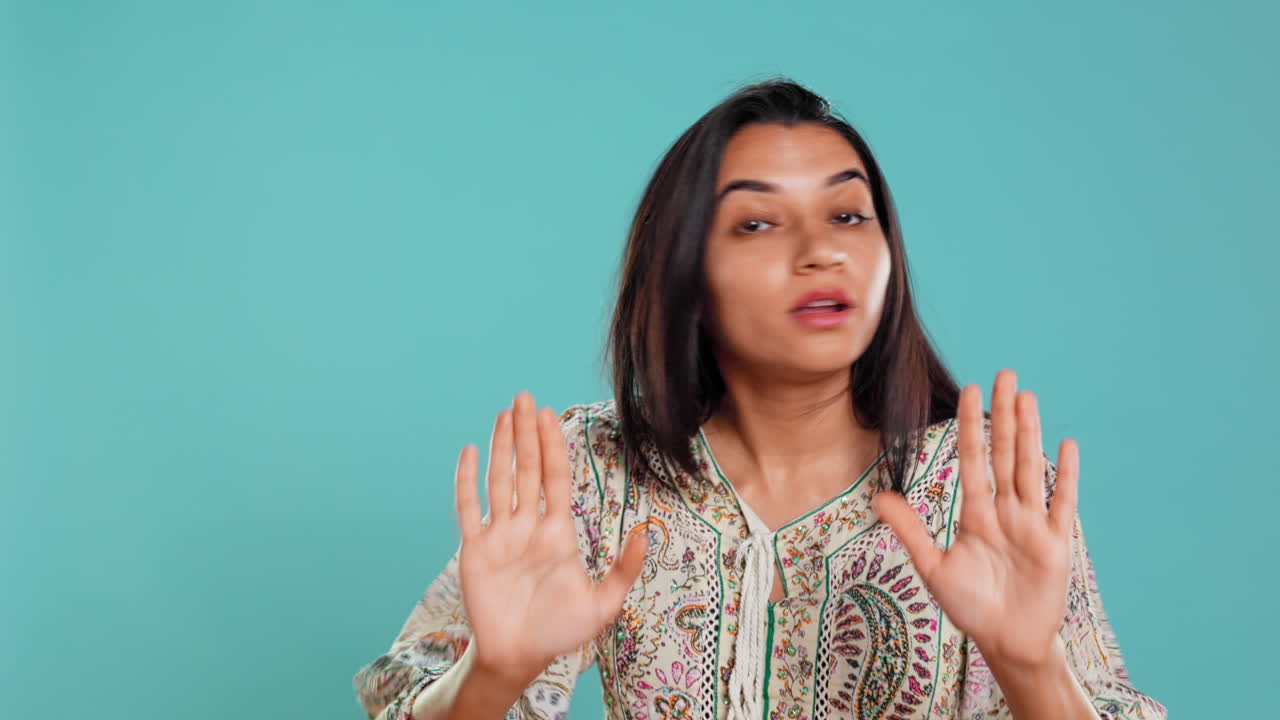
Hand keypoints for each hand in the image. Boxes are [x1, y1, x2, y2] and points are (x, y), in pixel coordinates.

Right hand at [453, 391, 647, 684]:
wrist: (519, 657)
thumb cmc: (560, 632)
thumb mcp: (603, 603)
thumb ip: (625, 568)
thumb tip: (647, 532)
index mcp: (557, 531)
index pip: (555, 477)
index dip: (553, 446)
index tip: (552, 415)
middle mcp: (528, 526)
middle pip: (527, 469)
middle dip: (527, 434)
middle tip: (526, 398)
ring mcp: (500, 535)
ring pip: (500, 480)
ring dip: (501, 446)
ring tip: (504, 414)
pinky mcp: (475, 550)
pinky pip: (469, 509)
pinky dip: (467, 480)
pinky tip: (471, 452)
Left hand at [871, 369, 1078, 669]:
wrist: (1007, 643)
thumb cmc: (971, 607)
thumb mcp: (934, 568)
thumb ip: (910, 531)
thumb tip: (878, 498)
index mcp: (975, 513)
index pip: (973, 459)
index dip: (971, 425)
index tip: (971, 389)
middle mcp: (1004, 511)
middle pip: (1005, 453)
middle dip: (1003, 415)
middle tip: (1005, 374)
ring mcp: (1031, 525)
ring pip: (1030, 469)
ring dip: (1030, 433)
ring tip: (1028, 397)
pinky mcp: (1055, 544)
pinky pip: (1061, 504)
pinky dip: (1066, 476)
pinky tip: (1066, 444)